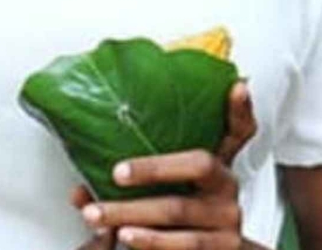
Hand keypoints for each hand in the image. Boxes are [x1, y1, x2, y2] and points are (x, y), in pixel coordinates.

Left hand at [72, 81, 257, 249]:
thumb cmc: (188, 216)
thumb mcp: (174, 192)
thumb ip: (134, 182)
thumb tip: (80, 187)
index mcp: (221, 164)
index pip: (241, 128)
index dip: (241, 108)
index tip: (235, 89)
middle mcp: (228, 186)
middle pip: (198, 166)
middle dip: (152, 169)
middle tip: (115, 172)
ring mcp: (226, 220)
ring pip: (178, 210)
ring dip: (133, 212)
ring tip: (99, 213)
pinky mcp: (220, 249)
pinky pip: (183, 244)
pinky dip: (151, 241)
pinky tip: (128, 237)